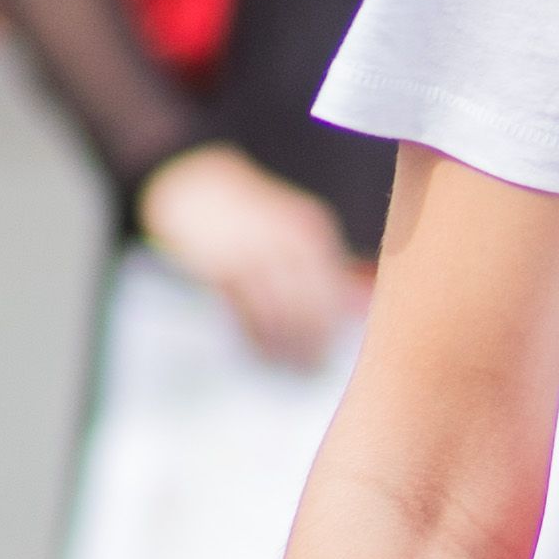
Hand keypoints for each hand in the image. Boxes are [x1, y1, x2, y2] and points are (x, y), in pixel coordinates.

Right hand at [138, 143, 366, 365]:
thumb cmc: (256, 221)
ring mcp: (251, 251)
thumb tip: (362, 309)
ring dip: (284, 349)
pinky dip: (255, 339)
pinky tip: (261, 353)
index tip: (332, 353)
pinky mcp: (220, 266)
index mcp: (309, 230)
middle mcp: (284, 240)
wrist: (195, 187)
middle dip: (312, 344)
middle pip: (308, 306)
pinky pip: (245, 313)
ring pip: (277, 315)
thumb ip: (328, 267)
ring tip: (288, 369)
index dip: (333, 328)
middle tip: (311, 371)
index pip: (333, 290)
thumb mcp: (296, 230)